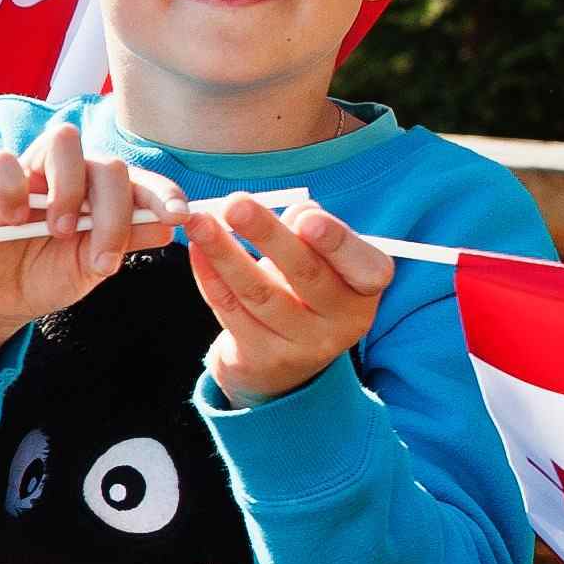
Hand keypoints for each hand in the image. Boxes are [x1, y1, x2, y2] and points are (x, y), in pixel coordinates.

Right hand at [0, 121, 183, 393]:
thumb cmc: (48, 276)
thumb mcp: (92, 268)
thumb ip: (125, 244)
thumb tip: (168, 226)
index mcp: (104, 195)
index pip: (140, 181)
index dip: (163, 193)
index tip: (178, 217)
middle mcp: (74, 174)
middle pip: (108, 164)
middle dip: (114, 212)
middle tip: (101, 258)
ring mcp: (34, 171)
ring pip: (64, 141)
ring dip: (69, 189)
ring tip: (59, 231)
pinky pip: (6, 161)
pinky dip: (13, 190)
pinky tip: (13, 220)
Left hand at [182, 193, 393, 405]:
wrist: (285, 356)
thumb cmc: (306, 286)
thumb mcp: (321, 259)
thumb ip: (312, 229)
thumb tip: (297, 213)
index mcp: (365, 291)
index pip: (367, 268)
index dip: (337, 243)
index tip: (307, 219)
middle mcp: (341, 323)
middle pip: (305, 275)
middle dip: (267, 235)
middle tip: (236, 205)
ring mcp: (301, 346)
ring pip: (259, 293)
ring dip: (224, 253)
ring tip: (199, 221)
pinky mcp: (261, 358)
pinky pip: (230, 310)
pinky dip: (210, 276)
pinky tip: (196, 248)